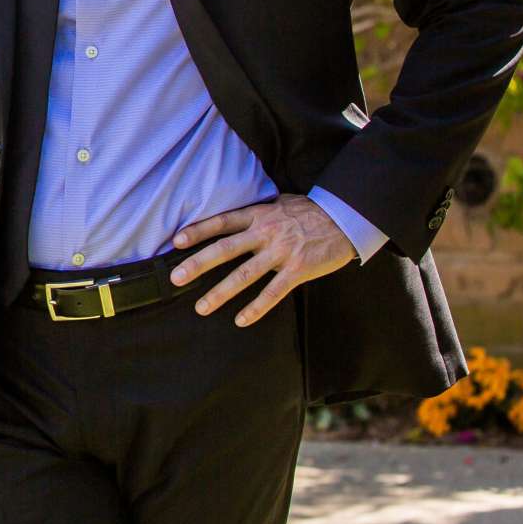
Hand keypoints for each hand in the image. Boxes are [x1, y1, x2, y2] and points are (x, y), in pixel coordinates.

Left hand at [171, 194, 355, 325]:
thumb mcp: (280, 203)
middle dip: (198, 264)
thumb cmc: (310, 212)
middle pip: (225, 249)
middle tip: (176, 278)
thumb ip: (257, 211)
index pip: (222, 222)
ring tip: (201, 307)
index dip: (198, 231)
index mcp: (259, 216)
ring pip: (245, 275)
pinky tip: (240, 320)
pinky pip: (273, 292)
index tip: (176, 242)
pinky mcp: (298, 270)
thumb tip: (235, 214)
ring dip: (221, 293)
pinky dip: (256, 308)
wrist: (346, 218)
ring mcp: (281, 253)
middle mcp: (265, 233)